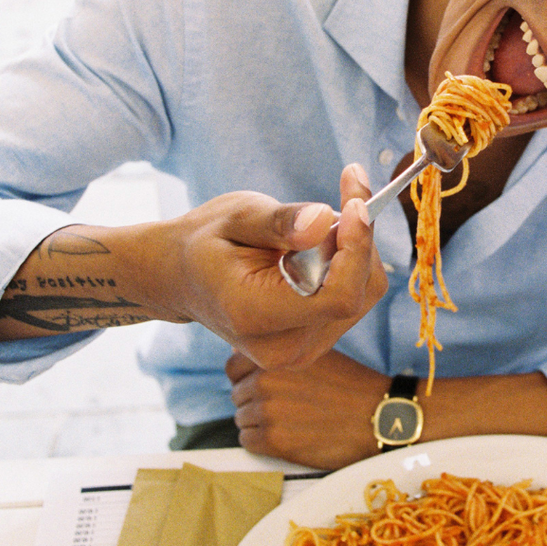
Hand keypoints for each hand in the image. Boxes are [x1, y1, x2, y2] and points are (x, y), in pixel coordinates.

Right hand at [142, 164, 386, 370]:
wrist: (183, 279)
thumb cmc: (206, 244)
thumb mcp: (235, 217)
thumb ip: (279, 222)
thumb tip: (323, 221)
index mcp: (257, 317)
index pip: (337, 296)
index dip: (356, 248)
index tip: (354, 202)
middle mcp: (284, 347)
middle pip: (357, 290)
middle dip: (357, 239)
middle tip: (342, 194)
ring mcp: (301, 351)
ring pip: (364, 292)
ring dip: (355, 249)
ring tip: (315, 227)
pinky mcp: (314, 341)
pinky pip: (354, 297)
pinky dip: (349, 263)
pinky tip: (319, 245)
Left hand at [227, 347, 388, 466]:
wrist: (381, 416)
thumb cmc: (351, 385)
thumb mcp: (317, 353)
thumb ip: (283, 354)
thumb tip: (253, 358)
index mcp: (275, 356)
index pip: (233, 366)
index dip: (247, 376)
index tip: (266, 384)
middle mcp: (265, 380)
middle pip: (237, 394)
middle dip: (255, 401)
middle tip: (287, 406)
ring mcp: (267, 411)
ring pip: (242, 419)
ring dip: (260, 424)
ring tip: (293, 421)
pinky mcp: (274, 440)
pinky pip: (248, 442)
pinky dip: (263, 443)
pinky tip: (290, 437)